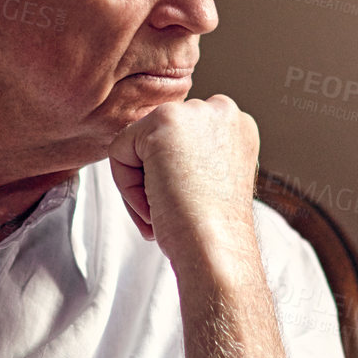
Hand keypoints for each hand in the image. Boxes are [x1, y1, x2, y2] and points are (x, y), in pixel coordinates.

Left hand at [108, 96, 259, 266]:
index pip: (180, 141)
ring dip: (141, 185)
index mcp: (237, 127)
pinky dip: (127, 186)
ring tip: (166, 209)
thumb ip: (192, 158)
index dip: (174, 179)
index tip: (187, 206)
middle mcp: (222, 110)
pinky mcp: (164, 120)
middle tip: (174, 211)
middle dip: (156, 179)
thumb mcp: (210, 183)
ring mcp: (194, 111)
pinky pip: (119, 151)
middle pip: (157, 140)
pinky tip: (156, 202)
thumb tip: (157, 158)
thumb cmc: (213, 231)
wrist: (216, 247)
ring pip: (137, 145)